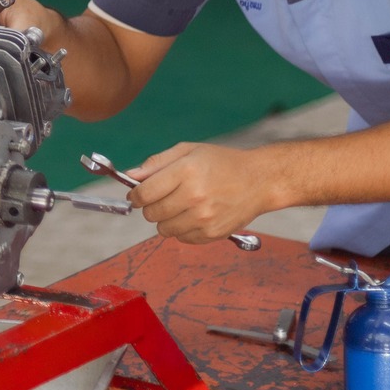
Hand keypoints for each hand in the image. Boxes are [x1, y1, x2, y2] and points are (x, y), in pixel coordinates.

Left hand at [127, 142, 276, 243]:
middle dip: (150, 207)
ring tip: (181, 206)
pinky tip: (195, 215)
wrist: (260, 180)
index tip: (137, 194)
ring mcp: (204, 218)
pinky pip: (181, 238)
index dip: (135, 195)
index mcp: (186, 172)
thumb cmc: (223, 163)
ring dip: (166, 219)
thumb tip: (130, 176)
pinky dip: (182, 229)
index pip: (144, 193)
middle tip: (163, 197)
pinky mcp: (213, 233)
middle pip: (151, 213)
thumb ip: (156, 163)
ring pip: (163, 229)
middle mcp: (194, 196)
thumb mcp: (188, 151)